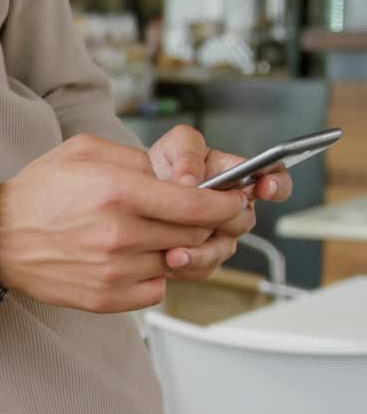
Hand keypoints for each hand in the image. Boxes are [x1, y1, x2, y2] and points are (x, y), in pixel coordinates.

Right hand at [0, 134, 249, 312]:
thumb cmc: (39, 193)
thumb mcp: (85, 152)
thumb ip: (137, 158)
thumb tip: (181, 174)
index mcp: (118, 191)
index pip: (198, 205)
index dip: (227, 205)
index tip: (234, 202)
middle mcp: (119, 233)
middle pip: (195, 237)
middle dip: (207, 227)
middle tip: (201, 219)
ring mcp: (113, 270)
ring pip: (176, 263)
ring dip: (175, 250)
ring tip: (152, 236)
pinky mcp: (106, 297)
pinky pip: (155, 289)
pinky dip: (153, 275)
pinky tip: (132, 259)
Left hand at [148, 125, 292, 279]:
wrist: (137, 192)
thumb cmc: (165, 163)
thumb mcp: (176, 145)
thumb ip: (187, 154)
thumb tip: (190, 181)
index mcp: (237, 177)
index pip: (273, 179)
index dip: (277, 184)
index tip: (265, 187)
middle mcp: (232, 208)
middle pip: (244, 221)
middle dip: (225, 222)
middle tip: (205, 222)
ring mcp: (218, 234)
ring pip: (223, 250)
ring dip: (202, 254)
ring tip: (176, 255)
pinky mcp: (200, 255)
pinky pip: (202, 267)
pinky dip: (186, 266)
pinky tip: (168, 260)